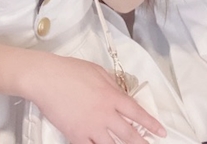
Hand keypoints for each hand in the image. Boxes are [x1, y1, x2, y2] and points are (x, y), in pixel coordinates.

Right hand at [29, 53, 164, 143]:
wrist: (46, 78)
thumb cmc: (69, 71)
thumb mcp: (97, 71)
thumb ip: (112, 85)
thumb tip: (121, 94)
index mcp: (112, 96)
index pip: (137, 113)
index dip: (151, 124)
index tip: (160, 131)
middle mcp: (104, 114)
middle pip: (129, 135)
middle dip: (142, 143)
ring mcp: (90, 127)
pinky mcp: (75, 135)